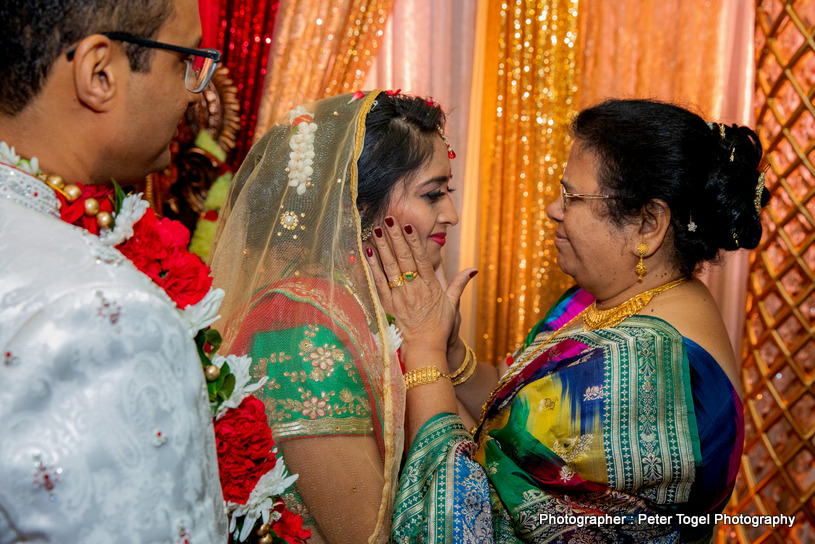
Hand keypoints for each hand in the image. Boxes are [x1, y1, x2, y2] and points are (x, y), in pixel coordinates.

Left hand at [366, 216, 475, 353]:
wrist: (426, 348)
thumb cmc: (440, 326)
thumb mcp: (452, 304)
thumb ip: (459, 283)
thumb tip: (473, 269)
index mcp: (430, 286)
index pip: (421, 259)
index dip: (414, 241)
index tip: (408, 226)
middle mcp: (414, 289)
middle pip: (404, 259)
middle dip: (395, 238)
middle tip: (389, 219)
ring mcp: (400, 297)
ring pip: (390, 268)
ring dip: (382, 247)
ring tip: (376, 229)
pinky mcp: (388, 305)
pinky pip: (379, 283)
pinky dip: (373, 268)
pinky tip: (367, 253)